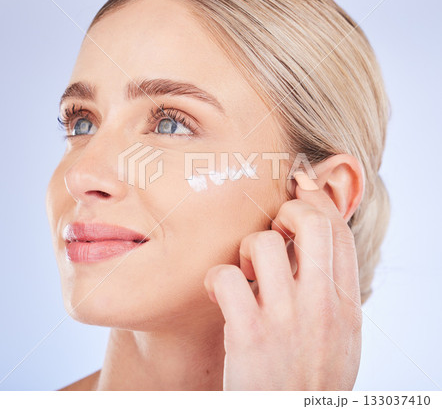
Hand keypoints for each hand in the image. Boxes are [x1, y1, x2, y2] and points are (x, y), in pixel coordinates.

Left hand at [204, 171, 361, 389]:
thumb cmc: (308, 378)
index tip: (300, 183)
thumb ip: (332, 290)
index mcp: (346, 304)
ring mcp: (287, 319)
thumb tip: (314, 244)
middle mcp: (322, 306)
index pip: (339, 231)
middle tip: (274, 227)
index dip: (318, 198)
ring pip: (263, 243)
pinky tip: (217, 295)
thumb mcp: (339, 335)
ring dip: (246, 251)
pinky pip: (226, 277)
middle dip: (288, 211)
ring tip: (244, 272)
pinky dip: (215, 279)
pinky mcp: (249, 335)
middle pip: (311, 223)